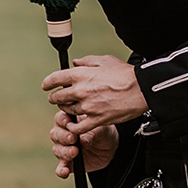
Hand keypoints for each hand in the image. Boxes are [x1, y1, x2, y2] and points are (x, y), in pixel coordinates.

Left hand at [42, 54, 147, 177]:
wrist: (141, 89)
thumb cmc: (125, 74)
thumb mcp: (104, 60)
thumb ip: (86, 61)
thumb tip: (74, 63)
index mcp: (80, 75)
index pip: (54, 80)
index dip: (48, 83)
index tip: (47, 86)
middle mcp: (80, 91)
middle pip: (57, 97)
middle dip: (56, 98)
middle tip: (58, 98)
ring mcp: (87, 107)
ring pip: (67, 111)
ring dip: (67, 110)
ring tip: (72, 108)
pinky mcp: (96, 120)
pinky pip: (77, 127)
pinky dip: (74, 127)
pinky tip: (74, 124)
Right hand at [48, 106, 118, 178]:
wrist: (109, 148)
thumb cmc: (102, 132)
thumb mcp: (101, 129)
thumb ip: (92, 133)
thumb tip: (83, 141)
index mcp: (68, 121)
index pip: (60, 119)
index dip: (62, 121)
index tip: (69, 124)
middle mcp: (62, 134)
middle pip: (55, 135)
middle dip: (63, 137)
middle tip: (73, 139)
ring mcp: (63, 149)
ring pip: (57, 150)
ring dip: (65, 152)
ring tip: (75, 152)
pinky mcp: (68, 163)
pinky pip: (61, 168)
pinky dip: (61, 170)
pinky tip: (65, 171)